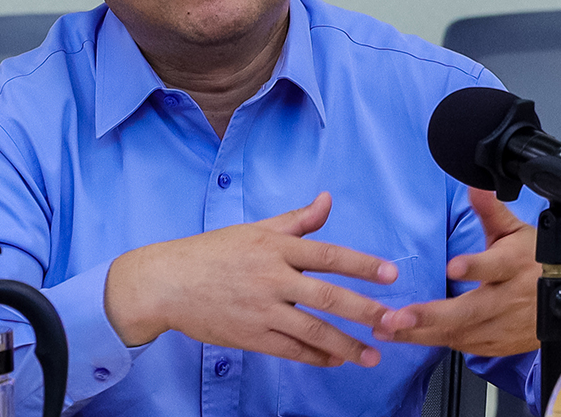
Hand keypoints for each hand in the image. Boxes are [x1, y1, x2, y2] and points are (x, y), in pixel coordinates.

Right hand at [104, 192, 398, 367]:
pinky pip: (291, 350)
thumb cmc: (211, 253)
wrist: (166, 283)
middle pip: (327, 296)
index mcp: (274, 247)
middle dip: (365, 310)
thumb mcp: (254, 230)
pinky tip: (336, 360)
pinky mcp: (250, 335)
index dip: (362, 264)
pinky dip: (316, 357)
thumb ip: (296, 220)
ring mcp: (261, 309)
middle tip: (393, 321)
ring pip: (313, 330)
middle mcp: (271, 278)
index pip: (327, 255)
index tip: (390, 274)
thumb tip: (327, 199)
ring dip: (347, 345)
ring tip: (373, 355)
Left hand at [373, 188, 540, 355]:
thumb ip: (491, 211)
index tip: (453, 267)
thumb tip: (476, 184)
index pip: (495, 266)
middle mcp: (508, 298)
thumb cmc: (540, 261)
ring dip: (421, 333)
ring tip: (386, 328)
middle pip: (471, 310)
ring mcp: (503, 325)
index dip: (476, 267)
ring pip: (461, 333)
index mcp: (514, 265)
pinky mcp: (498, 344)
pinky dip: (432, 342)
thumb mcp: (516, 231)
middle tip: (397, 317)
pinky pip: (462, 346)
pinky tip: (405, 336)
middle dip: (432, 316)